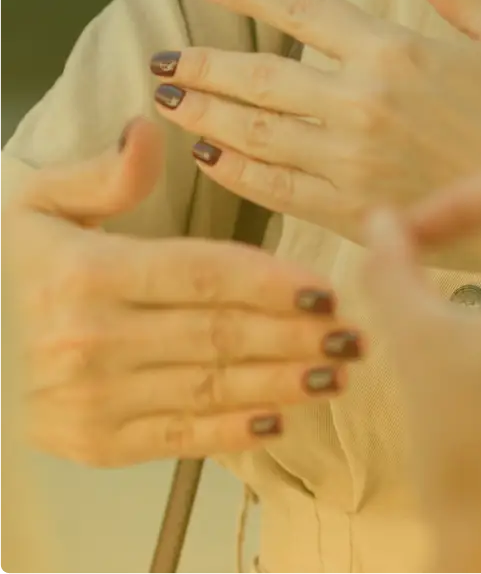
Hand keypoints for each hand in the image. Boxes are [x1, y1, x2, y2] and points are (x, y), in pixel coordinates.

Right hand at [0, 120, 364, 466]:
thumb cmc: (13, 266)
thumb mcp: (36, 202)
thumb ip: (102, 172)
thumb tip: (150, 130)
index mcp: (86, 275)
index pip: (201, 275)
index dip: (270, 280)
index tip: (325, 285)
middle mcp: (89, 342)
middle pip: (217, 334)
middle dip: (295, 335)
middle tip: (354, 332)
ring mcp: (90, 401)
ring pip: (209, 387)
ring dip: (282, 382)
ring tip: (337, 371)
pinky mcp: (93, 444)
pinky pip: (178, 438)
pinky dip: (233, 431)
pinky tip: (282, 416)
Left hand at [151, 0, 480, 274]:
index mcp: (399, 52)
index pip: (304, 8)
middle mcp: (363, 106)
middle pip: (261, 77)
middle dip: (205, 63)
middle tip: (161, 56)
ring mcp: (354, 165)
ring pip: (257, 134)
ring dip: (206, 113)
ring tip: (166, 98)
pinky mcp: (356, 215)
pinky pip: (276, 191)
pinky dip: (236, 172)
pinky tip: (208, 158)